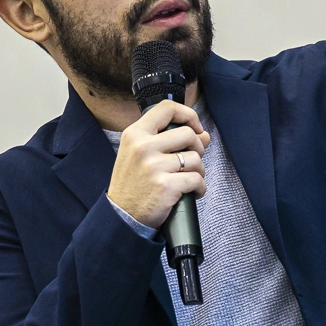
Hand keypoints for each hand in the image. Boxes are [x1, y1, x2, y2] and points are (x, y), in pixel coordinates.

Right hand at [107, 100, 210, 228]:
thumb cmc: (133, 184)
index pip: (167, 109)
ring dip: (199, 171)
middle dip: (198, 148)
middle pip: (188, 134)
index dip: (188, 115)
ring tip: (190, 180)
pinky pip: (197, 180)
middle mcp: (143, 146)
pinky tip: (192, 193)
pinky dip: (200, 188)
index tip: (196, 127)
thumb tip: (204, 134)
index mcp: (135, 134)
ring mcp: (154, 166)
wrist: (122, 216)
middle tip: (192, 162)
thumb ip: (168, 141)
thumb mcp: (141, 155)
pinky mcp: (166, 186)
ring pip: (195, 159)